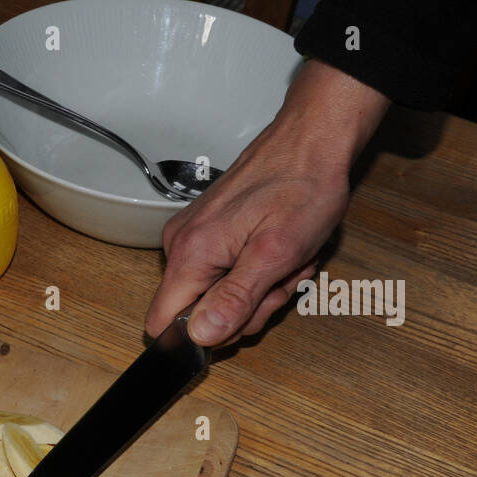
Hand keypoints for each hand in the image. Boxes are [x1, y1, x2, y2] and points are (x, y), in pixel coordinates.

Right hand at [144, 60, 389, 346]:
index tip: (242, 317)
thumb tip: (200, 337)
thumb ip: (235, 299)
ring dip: (257, 289)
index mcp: (190, 254)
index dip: (202, 336)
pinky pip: (222, 273)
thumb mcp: (277, 253)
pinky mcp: (207, 232)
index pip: (163, 325)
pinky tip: (276, 250)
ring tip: (285, 259)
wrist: (313, 139)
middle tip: (279, 279)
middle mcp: (180, 246)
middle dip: (246, 308)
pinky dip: (254, 271)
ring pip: (215, 296)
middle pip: (197, 315)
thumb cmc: (302, 187)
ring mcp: (192, 238)